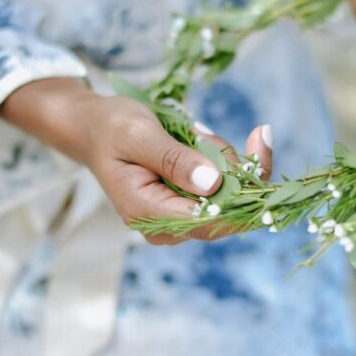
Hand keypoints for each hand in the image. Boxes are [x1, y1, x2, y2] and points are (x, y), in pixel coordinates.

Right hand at [0, 78, 271, 244]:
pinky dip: (219, 160)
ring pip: (230, 196)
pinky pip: (223, 189)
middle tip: (206, 129)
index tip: (261, 140)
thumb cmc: (111, 128)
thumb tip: (212, 183)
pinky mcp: (188, 208)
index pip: (212, 218)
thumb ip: (174, 160)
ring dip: (222, 158)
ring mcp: (178, 220)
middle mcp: (166, 227)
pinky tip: (197, 140)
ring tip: (192, 132)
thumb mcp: (139, 134)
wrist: (94, 130)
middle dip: (233, 164)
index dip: (245, 187)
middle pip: (229, 212)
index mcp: (148, 213)